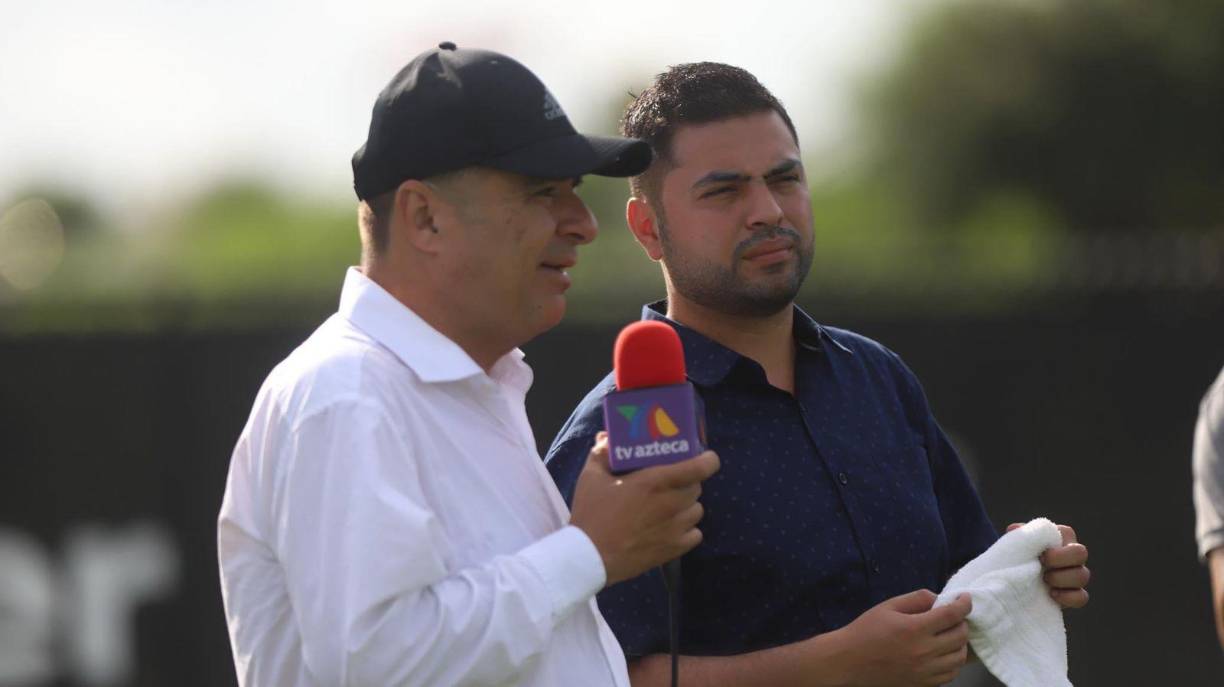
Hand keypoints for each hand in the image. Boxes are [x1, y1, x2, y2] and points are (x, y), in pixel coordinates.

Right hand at [569, 432, 719, 584]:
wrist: (589, 556)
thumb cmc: (591, 514)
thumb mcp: (591, 477)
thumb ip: (601, 453)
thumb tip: (606, 438)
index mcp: (655, 482)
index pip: (699, 468)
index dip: (708, 460)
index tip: (705, 457)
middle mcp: (671, 504)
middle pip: (696, 487)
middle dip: (688, 481)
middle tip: (673, 481)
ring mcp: (675, 529)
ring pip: (697, 510)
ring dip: (688, 505)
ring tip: (671, 505)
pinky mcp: (674, 549)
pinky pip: (695, 534)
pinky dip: (688, 529)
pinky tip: (672, 527)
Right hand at [829, 589, 971, 686]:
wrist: (849, 661)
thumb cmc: (866, 630)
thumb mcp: (888, 607)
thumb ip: (916, 599)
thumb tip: (938, 598)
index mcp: (915, 628)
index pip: (952, 614)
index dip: (964, 604)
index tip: (965, 599)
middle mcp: (924, 651)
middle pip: (960, 636)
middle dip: (962, 622)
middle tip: (955, 617)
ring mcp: (925, 671)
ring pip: (959, 658)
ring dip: (961, 644)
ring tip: (951, 636)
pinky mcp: (923, 684)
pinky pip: (950, 674)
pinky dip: (953, 662)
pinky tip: (945, 654)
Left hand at [1008, 522, 1089, 608]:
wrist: (1015, 580)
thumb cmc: (1017, 556)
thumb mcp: (1015, 544)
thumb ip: (1019, 535)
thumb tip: (1014, 529)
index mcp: (1059, 537)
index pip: (1068, 534)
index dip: (1055, 546)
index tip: (1040, 555)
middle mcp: (1071, 555)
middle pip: (1081, 553)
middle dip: (1061, 560)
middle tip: (1043, 565)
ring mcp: (1075, 575)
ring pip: (1083, 575)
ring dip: (1062, 578)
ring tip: (1044, 580)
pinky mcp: (1074, 594)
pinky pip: (1082, 597)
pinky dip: (1068, 597)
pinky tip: (1052, 594)